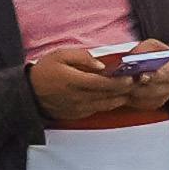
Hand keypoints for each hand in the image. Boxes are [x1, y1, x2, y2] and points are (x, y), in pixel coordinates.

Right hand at [30, 47, 168, 119]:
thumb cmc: (46, 71)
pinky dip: (110, 104)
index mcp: (75, 81)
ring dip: (121, 98)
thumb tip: (101, 64)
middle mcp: (79, 97)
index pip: (103, 83)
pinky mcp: (79, 114)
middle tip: (138, 82)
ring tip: (131, 90)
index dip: (119, 81)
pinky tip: (117, 97)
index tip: (131, 77)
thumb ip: (82, 57)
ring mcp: (80, 107)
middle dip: (125, 89)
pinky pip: (99, 109)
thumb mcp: (60, 55)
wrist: (30, 93)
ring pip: (107, 105)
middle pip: (109, 95)